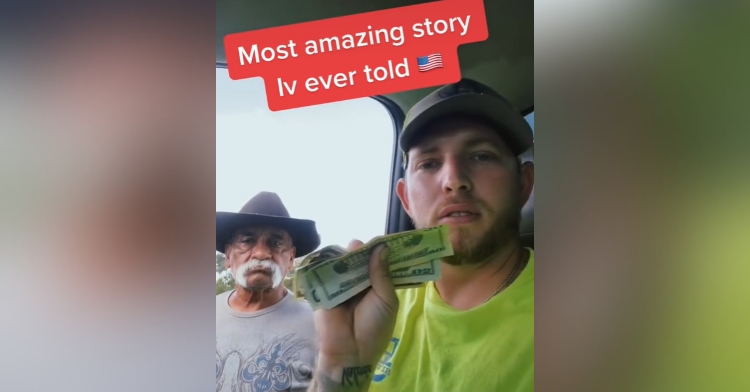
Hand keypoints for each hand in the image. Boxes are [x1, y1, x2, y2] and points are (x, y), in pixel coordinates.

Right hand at [310, 241, 398, 390]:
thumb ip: (382, 274)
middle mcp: (358, 282)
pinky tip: (335, 256)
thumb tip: (381, 247)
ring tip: (352, 248)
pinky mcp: (323, 289)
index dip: (380, 251)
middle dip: (362, 250)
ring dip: (346, 255)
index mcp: (376, 285)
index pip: (378, 262)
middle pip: (359, 259)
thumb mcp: (386, 300)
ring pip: (342, 263)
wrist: (350, 351)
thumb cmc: (374, 327)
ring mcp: (340, 284)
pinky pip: (325, 272)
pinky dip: (329, 263)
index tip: (385, 239)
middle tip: (364, 244)